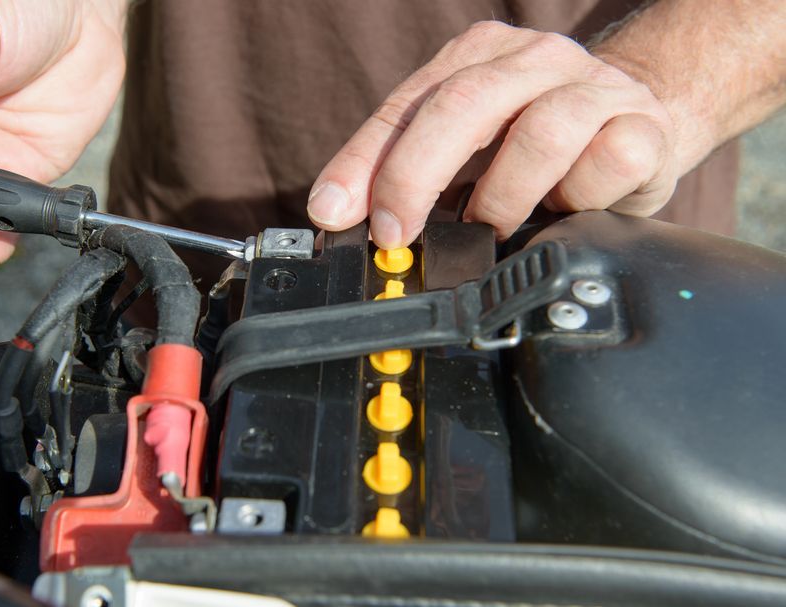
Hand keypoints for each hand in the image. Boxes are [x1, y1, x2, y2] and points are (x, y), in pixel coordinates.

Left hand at [307, 20, 676, 245]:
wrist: (646, 118)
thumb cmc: (541, 141)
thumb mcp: (467, 148)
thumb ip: (412, 173)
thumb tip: (347, 222)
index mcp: (479, 55)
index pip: (407, 103)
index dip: (363, 162)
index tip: (334, 212)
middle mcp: (535, 58)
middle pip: (464, 104)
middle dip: (416, 177)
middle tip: (395, 234)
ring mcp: (595, 86)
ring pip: (540, 135)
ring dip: (503, 197)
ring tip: (492, 224)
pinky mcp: (645, 125)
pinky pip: (608, 161)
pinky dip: (578, 198)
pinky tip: (568, 209)